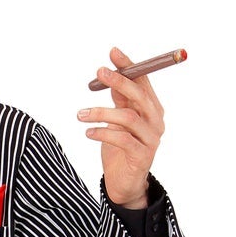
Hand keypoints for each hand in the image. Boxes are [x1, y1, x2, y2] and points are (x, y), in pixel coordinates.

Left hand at [76, 46, 164, 208]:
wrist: (125, 184)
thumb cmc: (120, 149)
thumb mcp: (118, 121)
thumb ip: (119, 101)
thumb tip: (108, 76)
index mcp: (151, 108)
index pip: (143, 81)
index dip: (129, 66)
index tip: (113, 52)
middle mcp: (155, 121)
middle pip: (139, 95)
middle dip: (118, 81)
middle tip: (98, 73)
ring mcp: (151, 139)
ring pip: (128, 118)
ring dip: (101, 112)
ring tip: (80, 115)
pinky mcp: (142, 156)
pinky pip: (122, 139)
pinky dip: (103, 133)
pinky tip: (88, 132)